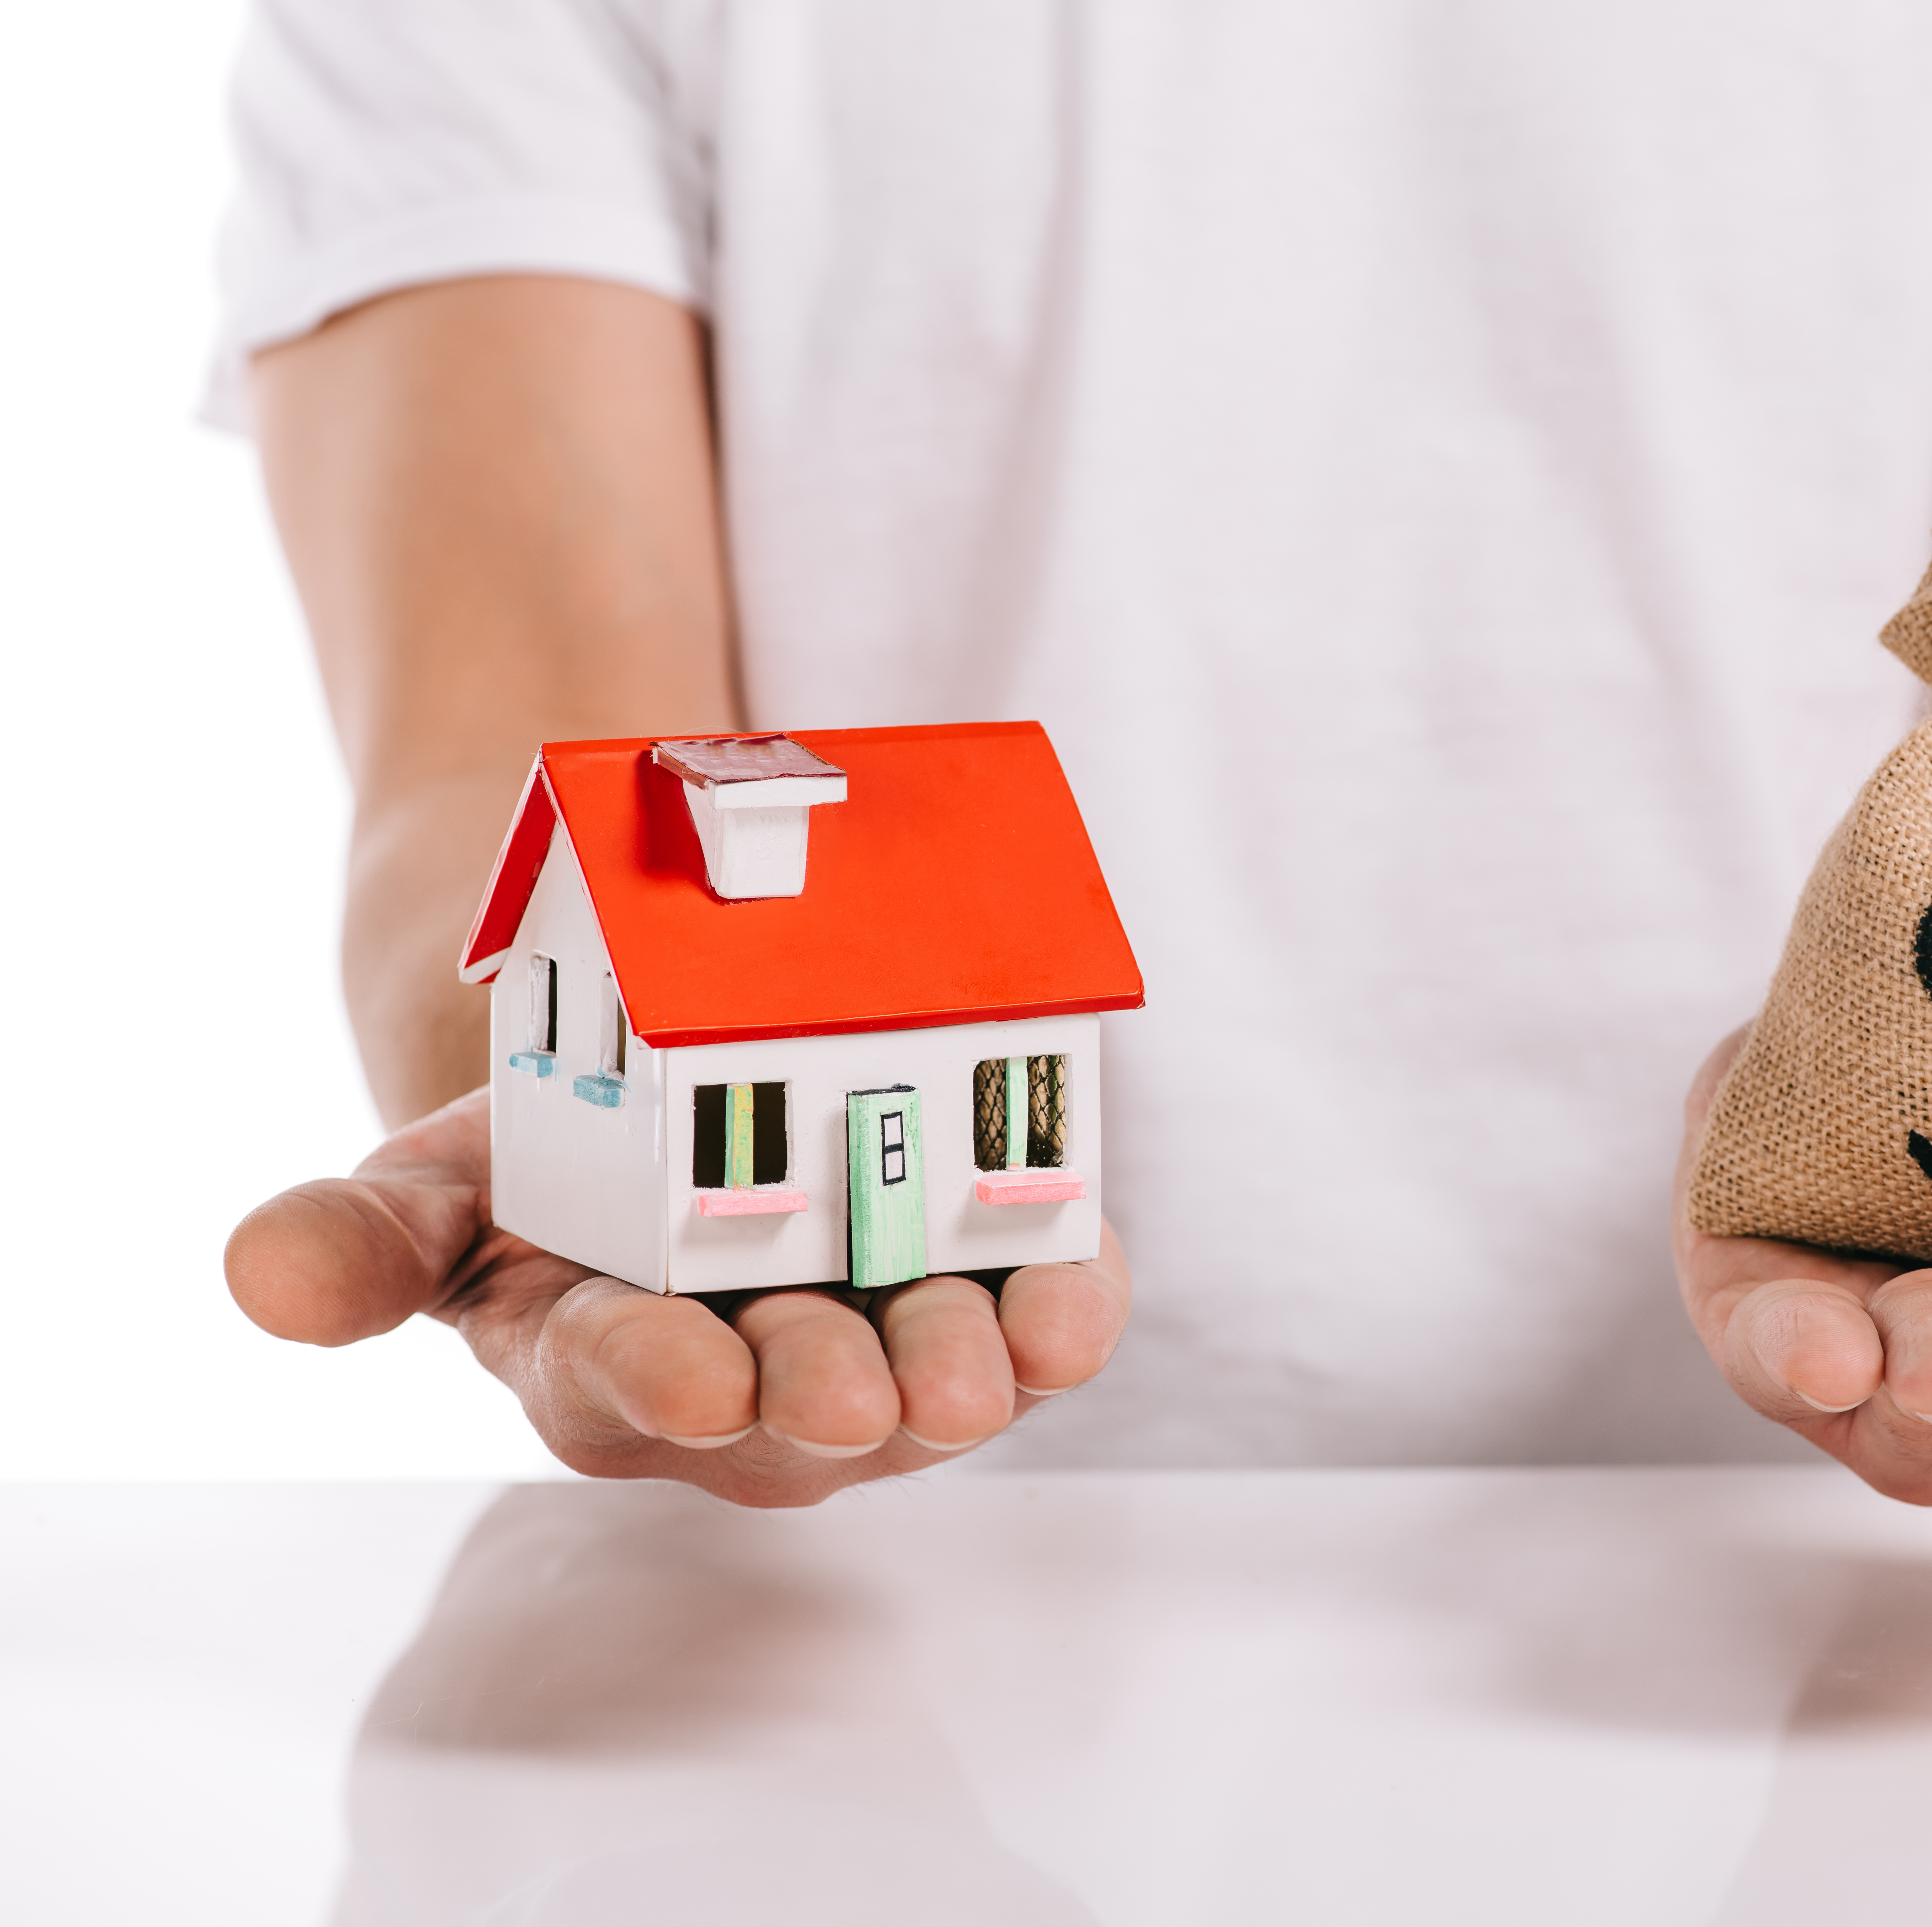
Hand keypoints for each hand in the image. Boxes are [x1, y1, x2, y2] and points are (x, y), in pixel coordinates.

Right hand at [224, 1090, 1131, 1506]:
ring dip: (958, 1371)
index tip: (687, 1372)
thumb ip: (352, 1243)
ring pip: (924, 1389)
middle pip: (790, 1410)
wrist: (667, 1097)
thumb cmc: (542, 1168)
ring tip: (977, 1349)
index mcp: (597, 1360)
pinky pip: (1032, 1327)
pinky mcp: (978, 1295)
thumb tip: (260, 1280)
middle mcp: (743, 1382)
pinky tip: (1075, 1295)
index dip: (653, 1383)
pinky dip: (1062, 1314)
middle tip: (853, 1380)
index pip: (619, 1389)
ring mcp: (870, 1344)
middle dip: (826, 1394)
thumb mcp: (431, 1187)